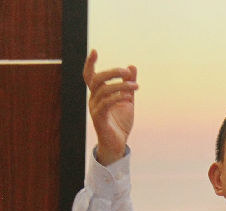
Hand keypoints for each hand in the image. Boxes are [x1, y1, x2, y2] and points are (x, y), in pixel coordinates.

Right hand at [82, 49, 137, 165]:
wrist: (118, 144)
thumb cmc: (120, 122)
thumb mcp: (128, 100)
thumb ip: (128, 84)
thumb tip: (132, 67)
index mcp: (98, 94)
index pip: (90, 76)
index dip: (90, 63)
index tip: (94, 51)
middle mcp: (93, 99)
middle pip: (97, 79)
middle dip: (112, 72)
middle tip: (126, 71)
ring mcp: (95, 109)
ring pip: (103, 91)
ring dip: (121, 86)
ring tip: (136, 86)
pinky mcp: (99, 118)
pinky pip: (106, 104)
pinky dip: (118, 98)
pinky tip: (129, 98)